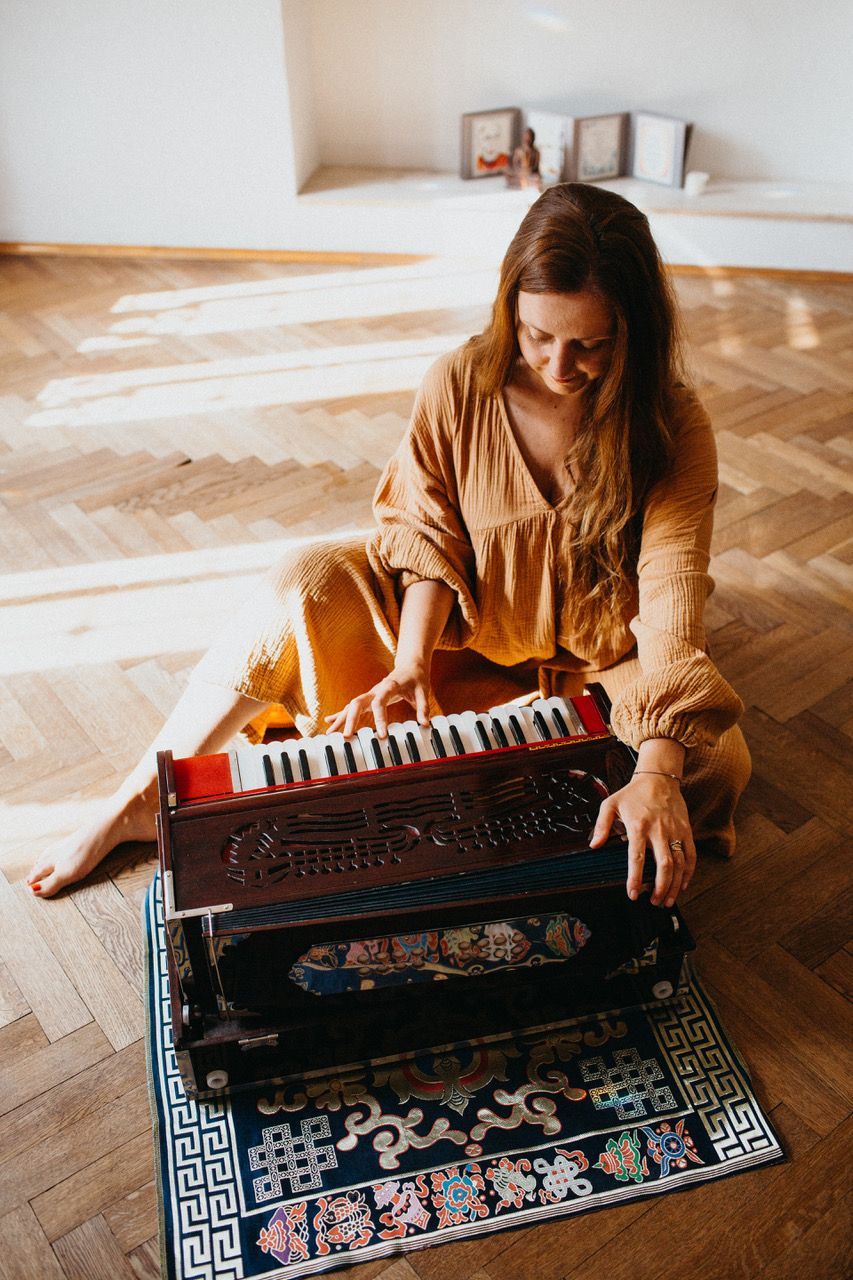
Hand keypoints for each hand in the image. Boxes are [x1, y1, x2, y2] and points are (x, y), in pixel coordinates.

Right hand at [324, 664, 430, 737]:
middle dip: (351, 720)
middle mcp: (375, 690)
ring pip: (352, 706)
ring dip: (341, 718)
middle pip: (358, 703)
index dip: (380, 718)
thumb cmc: (416, 678)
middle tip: (347, 736)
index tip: (383, 735)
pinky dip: (341, 714)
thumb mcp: (423, 691)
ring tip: (330, 733)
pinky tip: (330, 722)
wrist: (410, 665)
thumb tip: (425, 724)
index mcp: (388, 687)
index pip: (380, 703)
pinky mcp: (369, 698)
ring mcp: (370, 694)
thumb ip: (423, 707)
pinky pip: (352, 707)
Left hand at [589, 773, 695, 907]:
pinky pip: (691, 855)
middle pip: (664, 864)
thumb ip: (601, 825)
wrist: (659, 778)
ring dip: (674, 885)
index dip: (635, 878)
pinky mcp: (686, 830)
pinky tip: (682, 885)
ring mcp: (675, 831)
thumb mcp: (610, 804)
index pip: (636, 857)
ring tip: (667, 900)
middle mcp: (658, 830)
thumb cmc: (633, 794)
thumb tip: (594, 845)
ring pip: (680, 863)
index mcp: (638, 826)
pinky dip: (689, 872)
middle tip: (654, 902)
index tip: (633, 894)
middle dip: (660, 887)